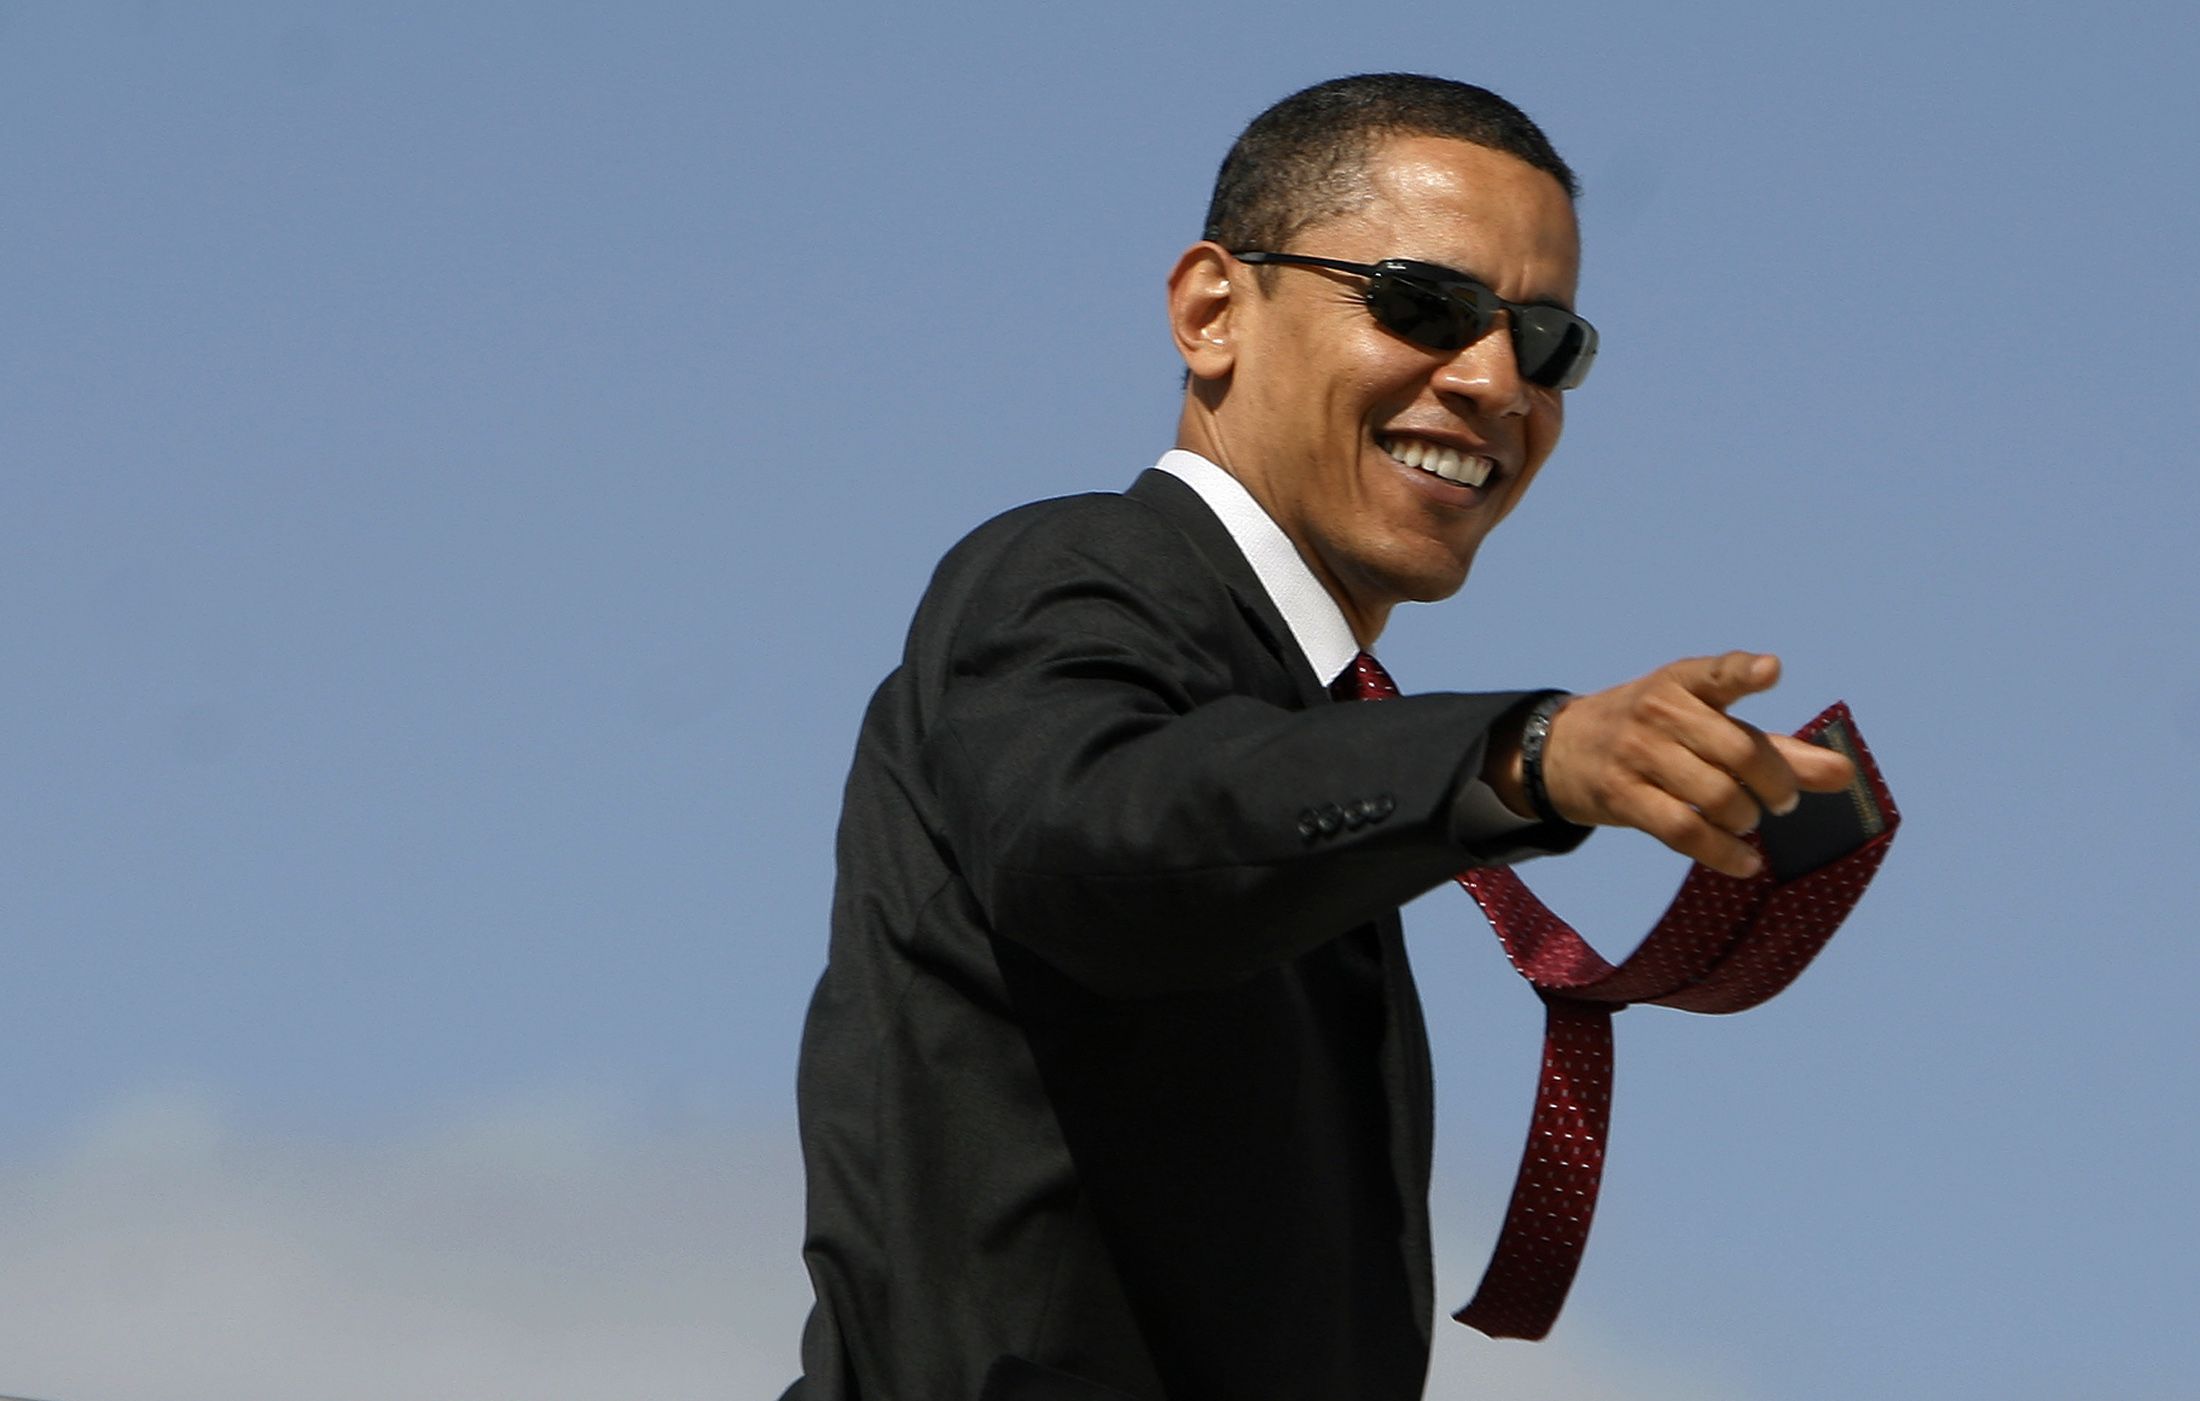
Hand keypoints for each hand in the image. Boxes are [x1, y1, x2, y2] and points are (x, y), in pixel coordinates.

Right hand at [1496, 652, 1855, 878]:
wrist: (1564, 750)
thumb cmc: (1656, 734)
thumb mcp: (1705, 724)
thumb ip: (1776, 747)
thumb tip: (1844, 773)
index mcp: (1683, 682)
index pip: (1718, 673)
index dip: (1745, 672)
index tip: (1771, 671)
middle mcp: (1658, 711)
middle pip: (1738, 750)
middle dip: (1775, 785)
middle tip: (1783, 802)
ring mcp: (1636, 753)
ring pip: (1714, 796)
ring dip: (1746, 818)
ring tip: (1747, 822)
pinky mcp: (1622, 796)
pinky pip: (1684, 831)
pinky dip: (1724, 853)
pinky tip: (1747, 863)